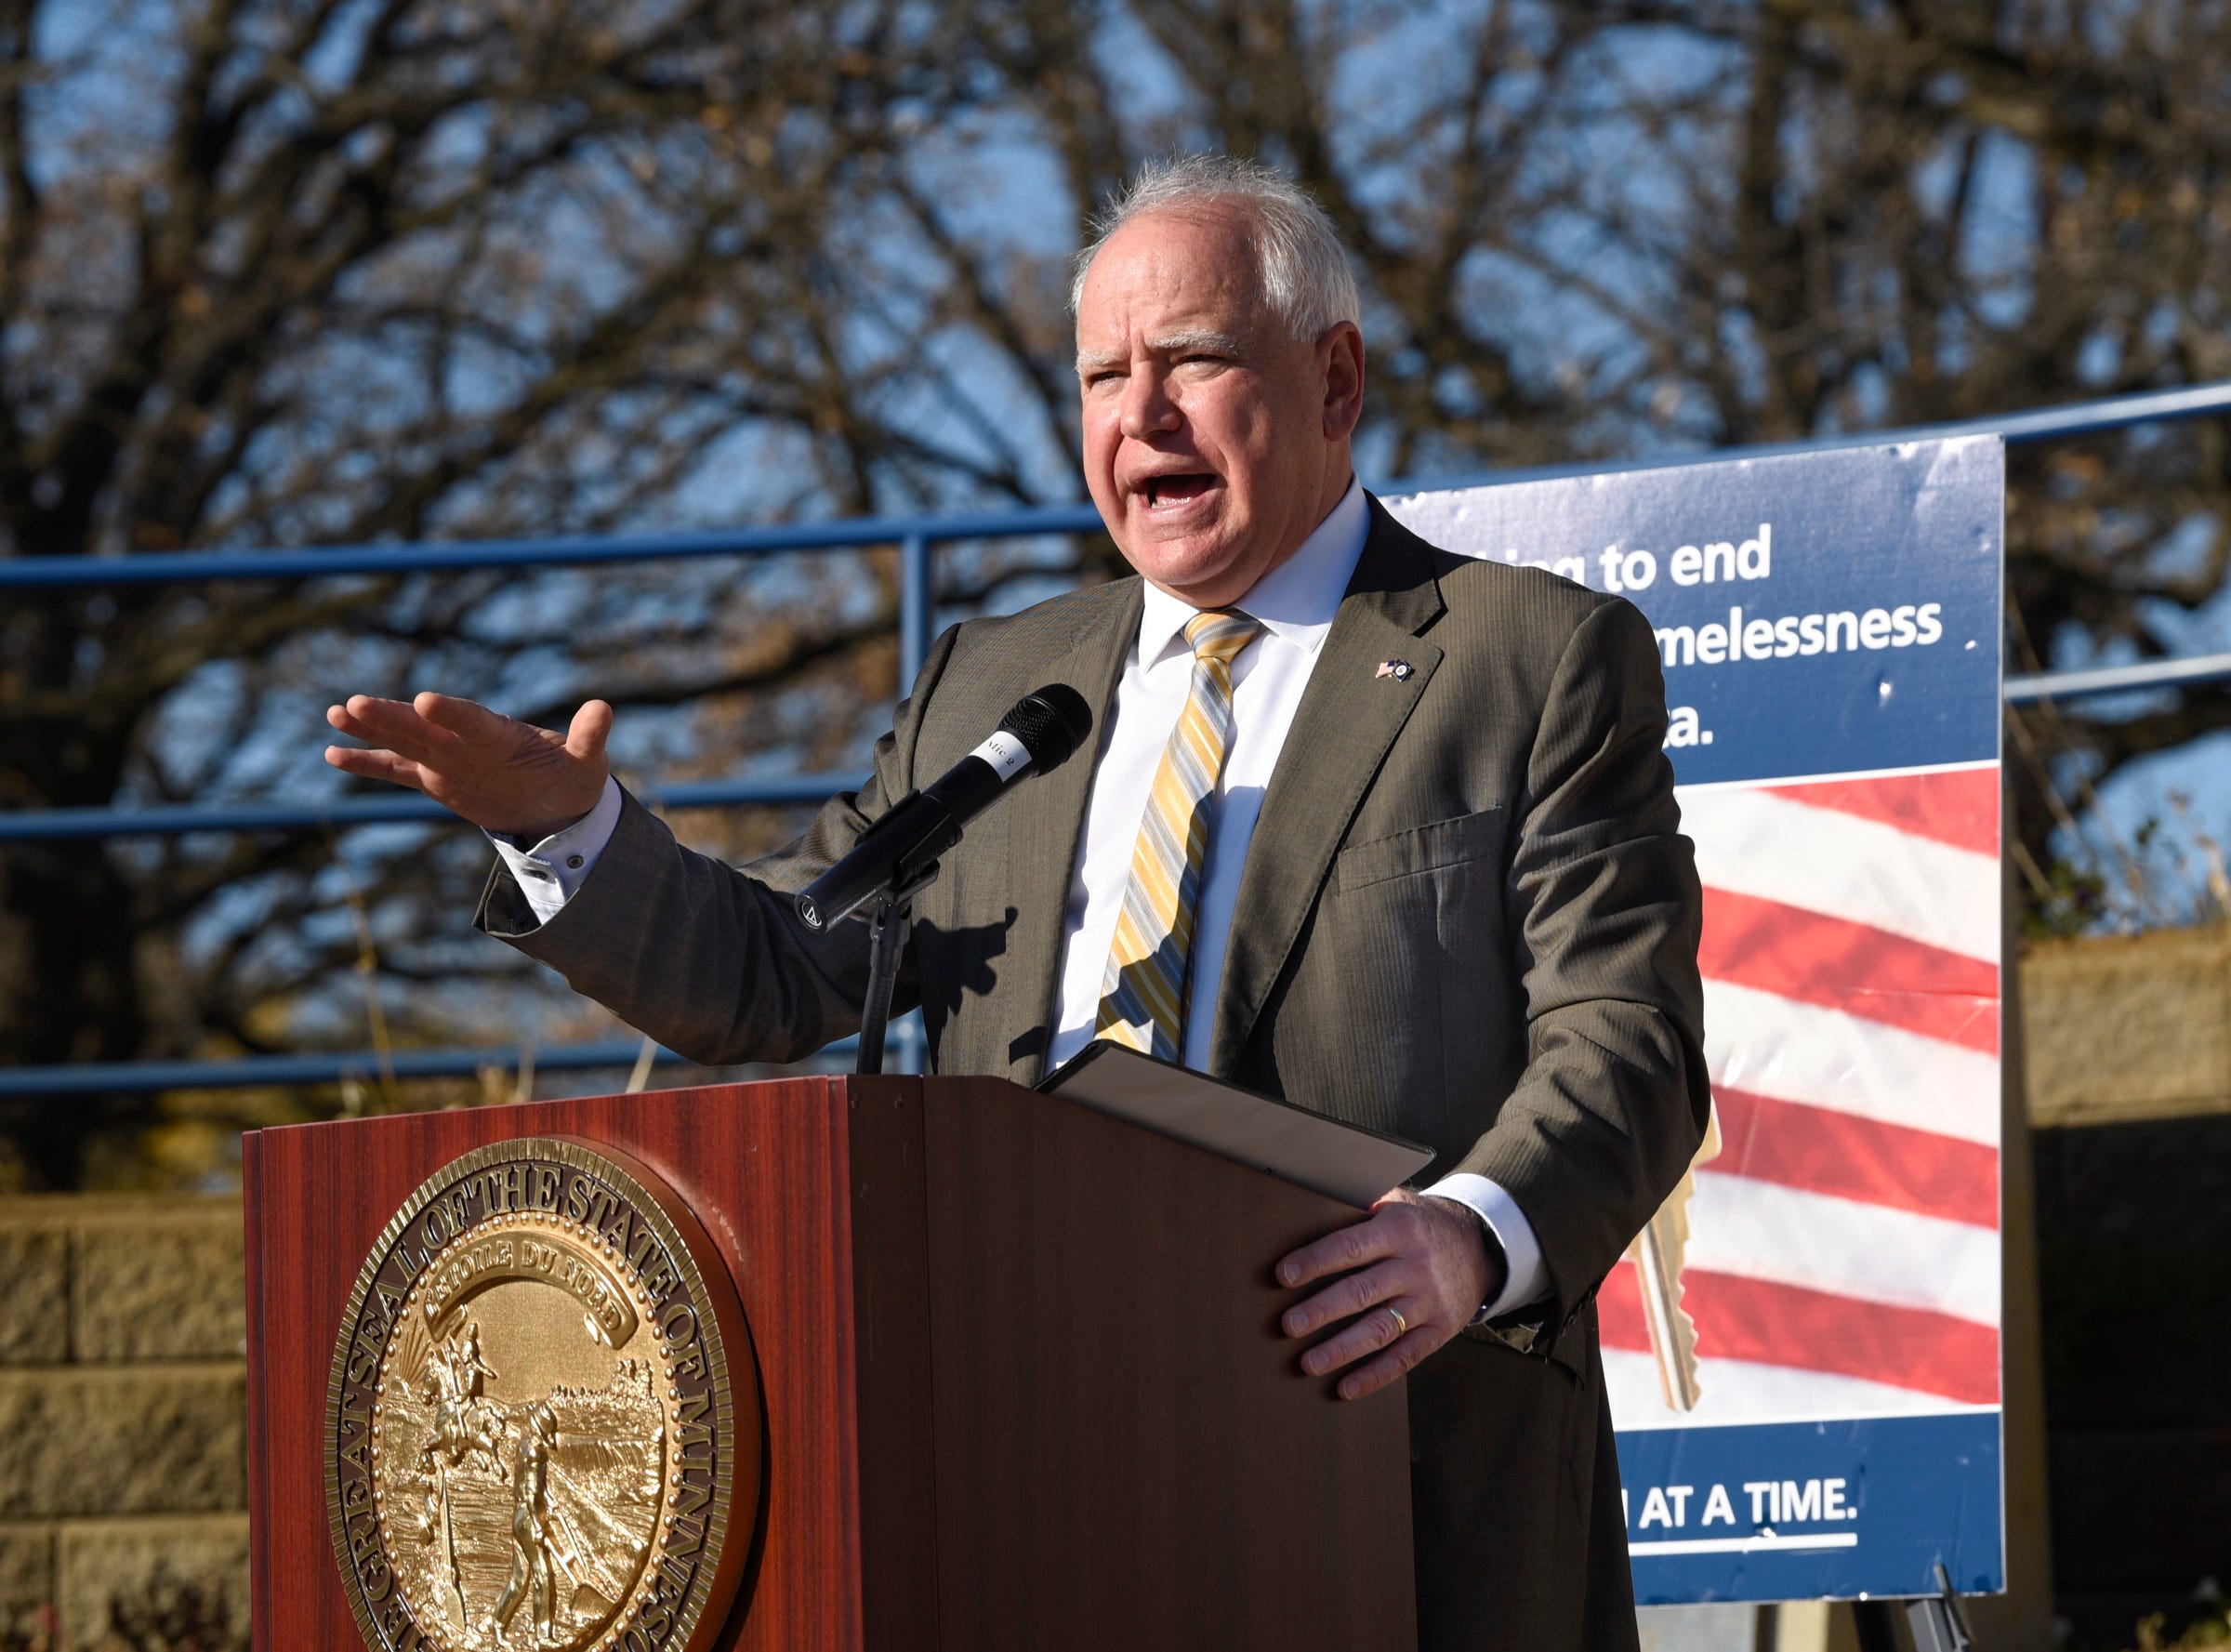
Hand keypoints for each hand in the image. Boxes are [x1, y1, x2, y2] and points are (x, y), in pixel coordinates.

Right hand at [323, 692, 612, 839]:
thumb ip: (590, 737)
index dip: (450, 712)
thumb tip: (603, 709)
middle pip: (424, 726)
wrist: (555, 800)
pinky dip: (366, 763)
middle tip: (356, 703)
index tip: (426, 701)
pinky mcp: (434, 779)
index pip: (471, 719)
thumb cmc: (571, 775)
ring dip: (370, 729)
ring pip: (402, 741)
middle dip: (391, 716)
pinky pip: (395, 769)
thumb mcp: (587, 762)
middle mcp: (465, 740)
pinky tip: (332, 753)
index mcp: (498, 732)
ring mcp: (446, 757)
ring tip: (336, 712)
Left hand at [1275, 1188, 1501, 1399]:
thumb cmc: (1418, 1225)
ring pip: (1381, 1329)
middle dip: (1322, 1310)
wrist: (1480, 1247)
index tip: (1283, 1275)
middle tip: (1288, 1325)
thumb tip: (1306, 1211)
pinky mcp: (1440, 1330)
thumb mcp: (1396, 1204)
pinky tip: (1346, 1388)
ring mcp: (1429, 1301)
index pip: (1350, 1246)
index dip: (1316, 1261)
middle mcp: (1415, 1267)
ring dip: (1342, 1349)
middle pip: (1362, 1291)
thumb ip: (1359, 1209)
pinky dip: (1375, 1375)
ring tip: (1308, 1363)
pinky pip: (1405, 1357)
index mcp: (1399, 1229)